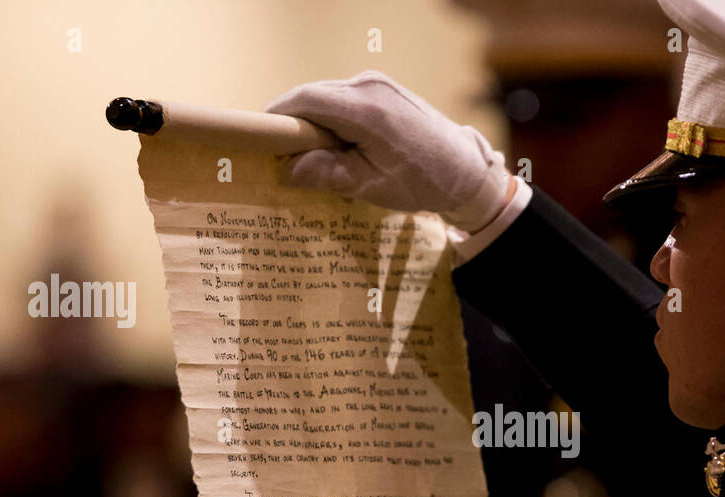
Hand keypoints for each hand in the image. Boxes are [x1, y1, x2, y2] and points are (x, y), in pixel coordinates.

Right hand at [265, 71, 514, 232]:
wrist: (464, 170)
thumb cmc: (422, 181)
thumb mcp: (370, 186)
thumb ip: (325, 174)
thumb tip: (285, 170)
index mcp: (365, 109)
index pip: (304, 101)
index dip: (276, 118)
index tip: (260, 140)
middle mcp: (370, 86)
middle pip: (312, 96)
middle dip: (293, 124)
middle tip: (280, 155)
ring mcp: (378, 83)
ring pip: (327, 97)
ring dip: (314, 123)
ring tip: (311, 157)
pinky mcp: (383, 88)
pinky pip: (344, 99)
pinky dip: (333, 119)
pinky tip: (336, 146)